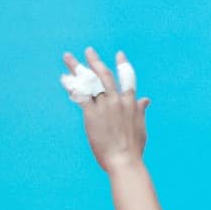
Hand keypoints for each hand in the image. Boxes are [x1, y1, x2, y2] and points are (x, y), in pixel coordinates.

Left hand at [63, 48, 148, 172]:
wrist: (124, 159)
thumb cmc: (134, 147)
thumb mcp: (140, 125)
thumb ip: (140, 110)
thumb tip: (146, 99)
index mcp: (131, 102)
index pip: (126, 78)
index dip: (122, 65)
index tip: (119, 54)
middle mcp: (117, 100)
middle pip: (104, 75)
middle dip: (95, 61)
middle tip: (88, 50)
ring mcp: (104, 106)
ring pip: (89, 82)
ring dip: (78, 68)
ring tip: (69, 58)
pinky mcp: (91, 114)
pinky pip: (80, 96)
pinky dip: (72, 87)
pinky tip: (64, 79)